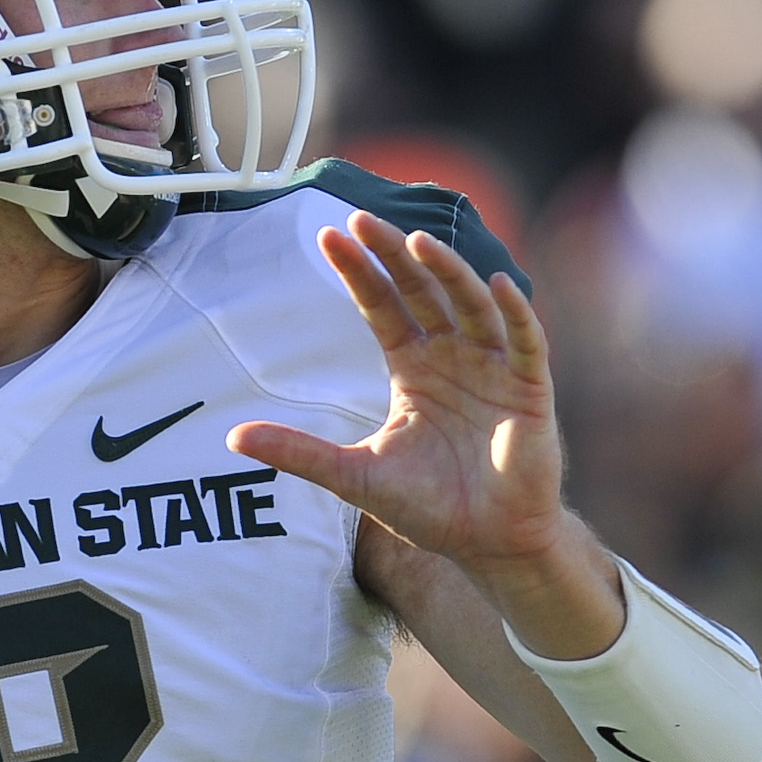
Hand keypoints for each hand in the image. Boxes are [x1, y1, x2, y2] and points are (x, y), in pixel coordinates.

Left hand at [226, 212, 623, 657]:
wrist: (488, 543)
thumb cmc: (428, 508)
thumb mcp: (353, 476)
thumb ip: (299, 453)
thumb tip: (232, 438)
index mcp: (413, 368)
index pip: (382, 306)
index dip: (359, 272)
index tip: (329, 235)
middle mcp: (452, 356)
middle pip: (422, 291)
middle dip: (393, 255)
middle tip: (362, 218)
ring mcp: (493, 368)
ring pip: (471, 304)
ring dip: (449, 272)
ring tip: (418, 242)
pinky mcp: (530, 389)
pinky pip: (525, 340)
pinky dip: (514, 311)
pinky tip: (497, 282)